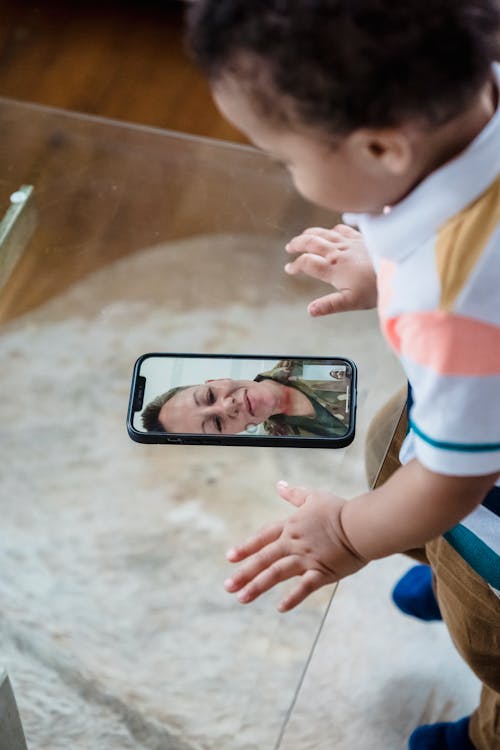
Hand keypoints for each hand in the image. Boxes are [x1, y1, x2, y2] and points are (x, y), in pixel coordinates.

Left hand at [224, 481, 366, 611]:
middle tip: (228, 586)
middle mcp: (294, 544)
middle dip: (244, 573)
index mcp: (291, 526)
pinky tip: (280, 608)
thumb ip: (294, 493)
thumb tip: (278, 484)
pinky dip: (292, 598)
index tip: (229, 557)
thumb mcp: (314, 496)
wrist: (361, 524)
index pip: (263, 537)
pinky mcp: (322, 572)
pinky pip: (304, 587)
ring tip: (242, 598)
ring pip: (277, 573)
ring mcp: (307, 559)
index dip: (246, 547)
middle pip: (264, 558)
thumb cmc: (339, 509)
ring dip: (258, 586)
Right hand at [285, 224, 376, 315]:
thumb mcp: (351, 301)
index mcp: (333, 268)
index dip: (295, 266)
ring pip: (324, 232)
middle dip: (297, 244)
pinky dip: (333, 228)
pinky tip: (334, 229)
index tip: (289, 269)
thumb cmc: (375, 288)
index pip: (306, 263)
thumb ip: (329, 305)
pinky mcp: (362, 237)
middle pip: (311, 242)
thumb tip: (310, 310)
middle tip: (289, 247)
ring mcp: (350, 242)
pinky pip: (343, 229)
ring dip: (311, 233)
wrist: (399, 268)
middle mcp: (338, 252)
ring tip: (303, 235)